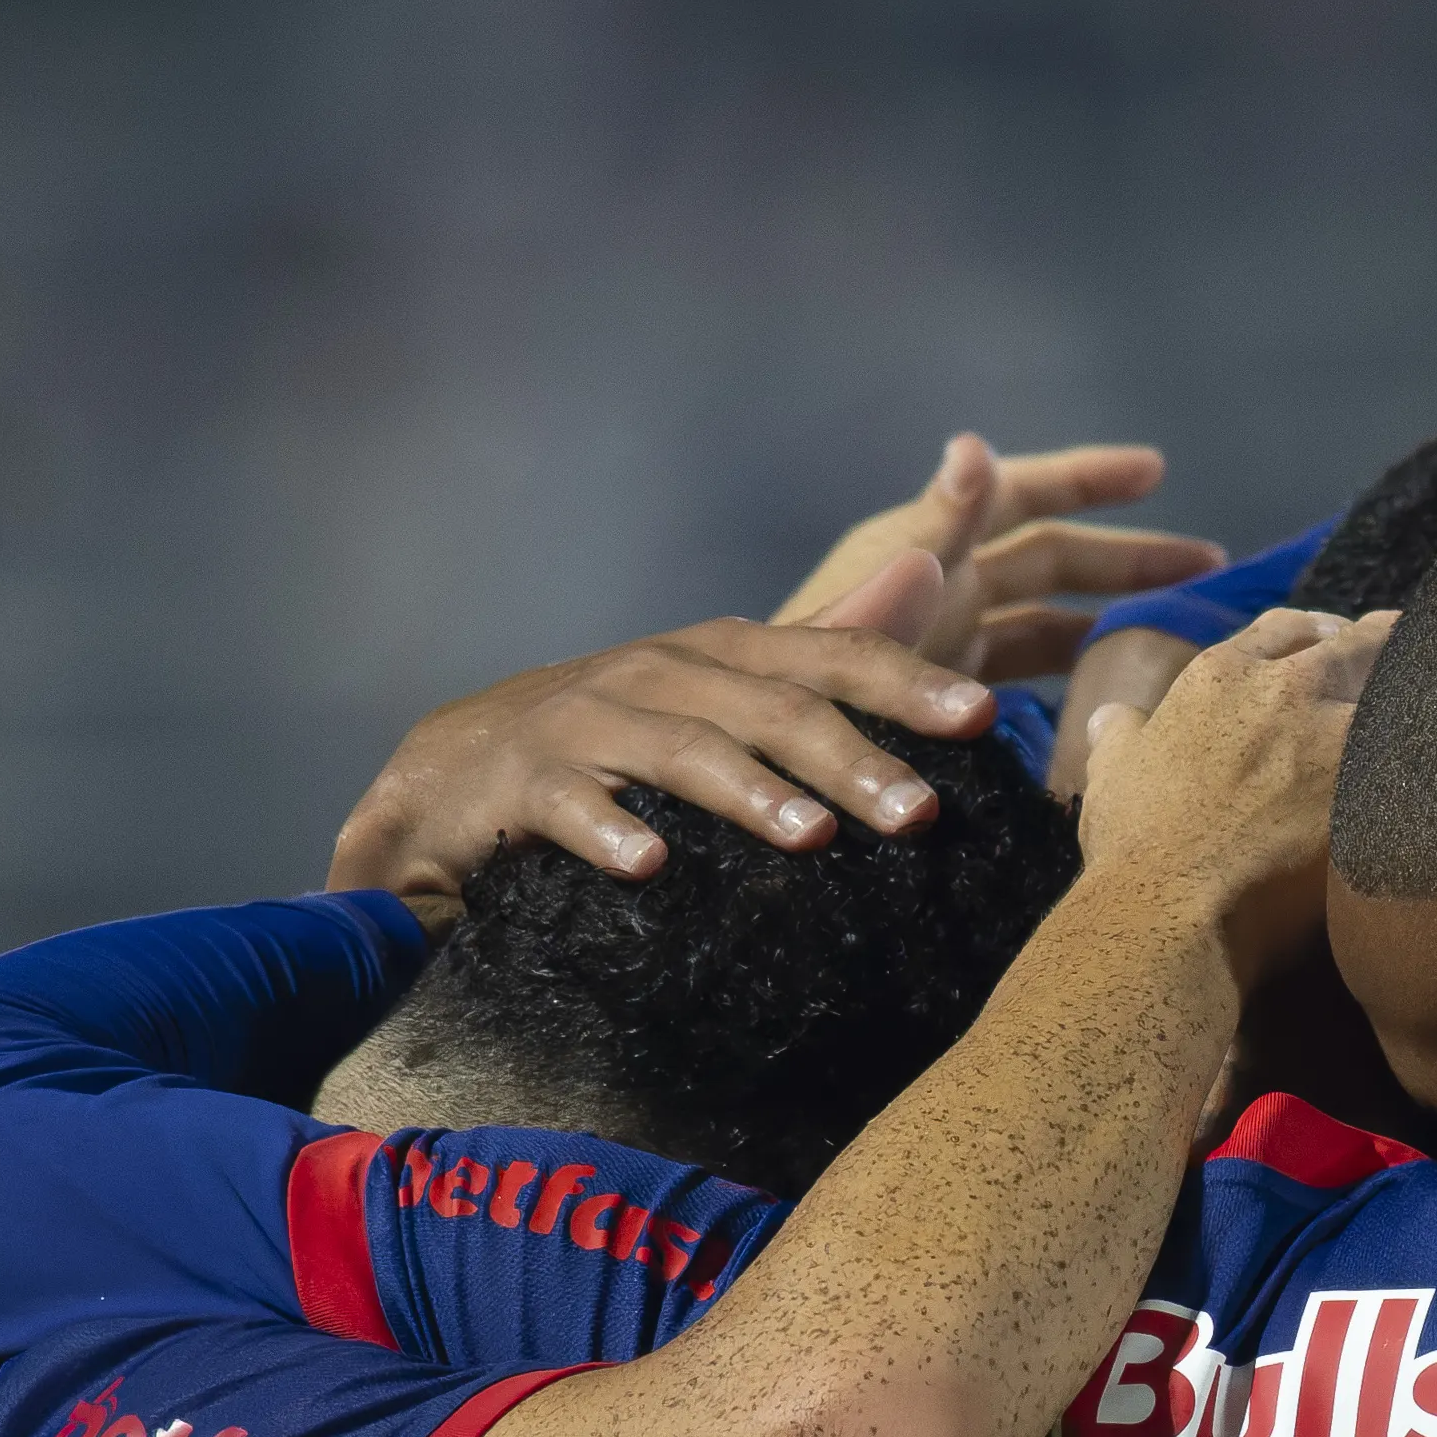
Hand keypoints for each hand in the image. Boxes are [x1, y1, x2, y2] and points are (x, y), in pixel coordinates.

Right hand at [329, 549, 996, 908]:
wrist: (452, 785)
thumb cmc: (614, 742)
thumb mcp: (725, 690)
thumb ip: (827, 644)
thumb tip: (931, 569)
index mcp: (722, 655)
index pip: (832, 657)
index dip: (910, 682)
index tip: (985, 720)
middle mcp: (660, 673)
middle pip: (771, 707)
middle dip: (852, 757)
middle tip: (921, 814)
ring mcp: (585, 722)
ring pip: (681, 749)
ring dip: (749, 792)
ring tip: (812, 838)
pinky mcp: (519, 782)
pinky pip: (568, 805)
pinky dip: (609, 831)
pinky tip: (650, 867)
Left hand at [777, 435, 1227, 683]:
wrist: (758, 763)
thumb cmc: (800, 682)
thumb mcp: (874, 598)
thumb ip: (928, 529)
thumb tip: (971, 446)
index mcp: (927, 548)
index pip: (1023, 496)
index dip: (1088, 478)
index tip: (1156, 469)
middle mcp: (942, 585)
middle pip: (1052, 558)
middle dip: (1130, 556)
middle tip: (1214, 564)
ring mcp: (944, 642)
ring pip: (1048, 619)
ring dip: (1114, 618)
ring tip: (1186, 634)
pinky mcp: (943, 698)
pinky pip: (1025, 676)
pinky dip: (1073, 677)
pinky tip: (1121, 696)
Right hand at [1075, 606, 1390, 987]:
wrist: (1171, 910)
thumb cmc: (1134, 850)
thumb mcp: (1110, 776)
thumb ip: (1120, 737)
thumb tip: (1113, 718)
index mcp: (1219, 676)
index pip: (1282, 629)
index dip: (1312, 632)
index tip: (1332, 641)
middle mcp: (1282, 688)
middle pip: (1349, 643)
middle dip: (1376, 642)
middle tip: (1399, 648)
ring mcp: (1332, 732)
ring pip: (1394, 684)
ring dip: (1414, 687)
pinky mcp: (1371, 782)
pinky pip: (1422, 747)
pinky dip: (1436, 747)